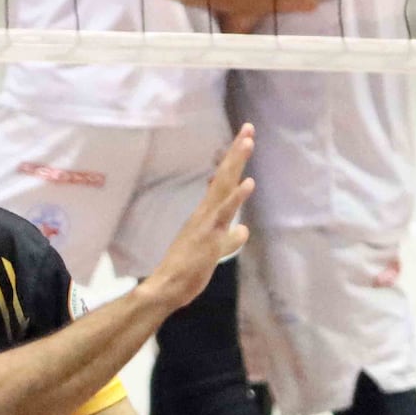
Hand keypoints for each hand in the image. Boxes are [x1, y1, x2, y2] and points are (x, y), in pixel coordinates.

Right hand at [137, 125, 253, 311]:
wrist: (166, 287)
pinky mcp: (208, 234)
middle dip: (237, 151)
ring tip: (247, 141)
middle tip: (248, 127)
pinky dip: (237, 197)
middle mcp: (206, 212)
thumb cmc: (187, 271)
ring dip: (236, 163)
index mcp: (207, 214)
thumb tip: (243, 229)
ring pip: (224, 186)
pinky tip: (249, 183)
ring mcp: (207, 221)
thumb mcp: (216, 251)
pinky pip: (224, 212)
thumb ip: (231, 239)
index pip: (223, 182)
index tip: (243, 139)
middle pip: (225, 176)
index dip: (234, 161)